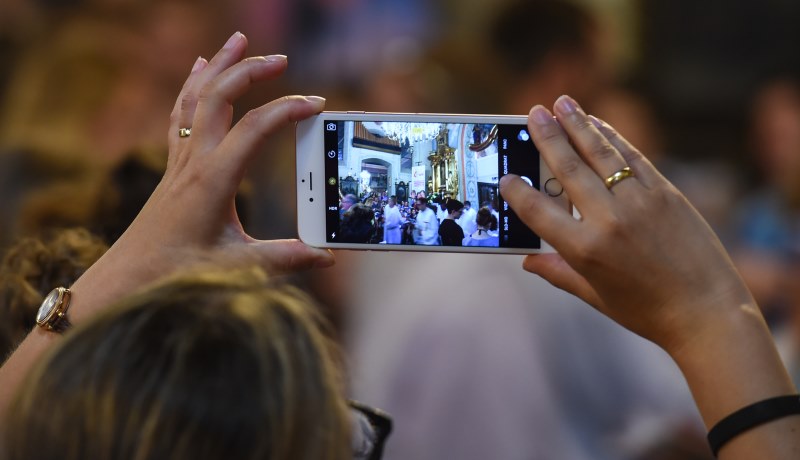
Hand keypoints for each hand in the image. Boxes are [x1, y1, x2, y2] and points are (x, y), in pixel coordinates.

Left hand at [70, 32, 333, 319]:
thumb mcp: (238, 268)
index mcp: (213, 179)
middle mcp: (194, 160)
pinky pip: (182, 111)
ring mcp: (180, 159)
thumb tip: (327, 255)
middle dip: (250, 71)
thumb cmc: (179, 272)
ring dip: (219, 66)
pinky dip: (194, 85)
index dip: (288, 110)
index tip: (316, 105)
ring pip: (197, 97)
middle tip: (281, 59)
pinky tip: (201, 68)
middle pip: (220, 97)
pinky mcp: (174, 165)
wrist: (130, 276)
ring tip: (238, 41)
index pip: (255, 128)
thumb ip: (285, 258)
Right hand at [500, 96, 754, 351]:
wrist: (708, 312)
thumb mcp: (596, 296)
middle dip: (547, 137)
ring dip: (578, 124)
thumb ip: (559, 273)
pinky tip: (598, 124)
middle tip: (532, 112)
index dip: (518, 192)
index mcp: (585, 250)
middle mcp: (609, 220)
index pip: (538, 211)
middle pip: (568, 169)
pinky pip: (632, 157)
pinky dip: (613, 138)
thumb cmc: (648, 311)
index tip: (506, 177)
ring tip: (561, 103)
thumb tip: (528, 260)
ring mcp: (639, 202)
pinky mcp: (665, 193)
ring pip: (600, 154)